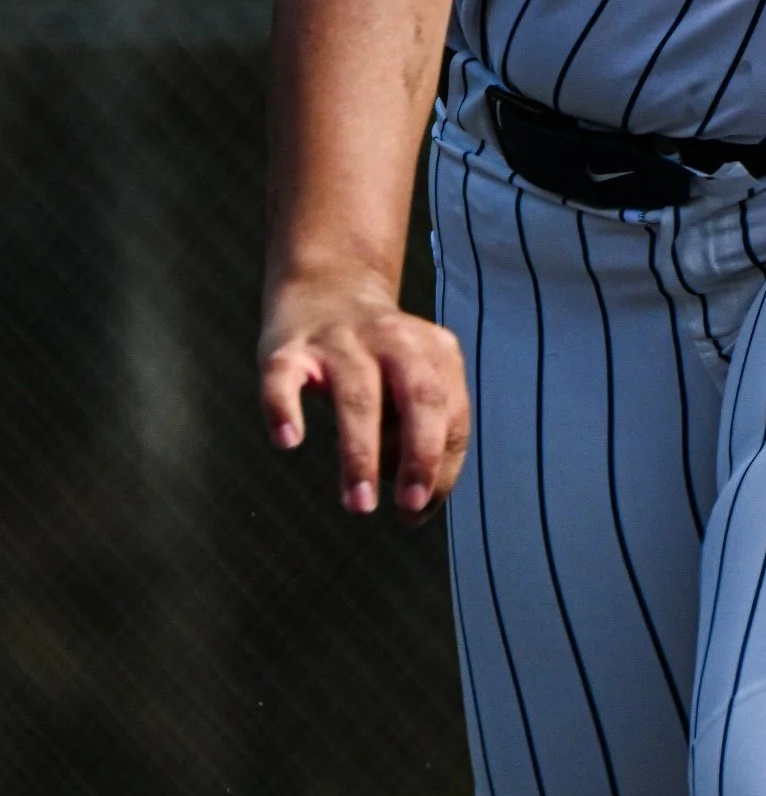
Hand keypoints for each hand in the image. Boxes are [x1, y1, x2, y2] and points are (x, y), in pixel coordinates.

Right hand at [259, 271, 470, 522]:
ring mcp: (340, 341)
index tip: (421, 508)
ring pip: (358, 394)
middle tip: (409, 506)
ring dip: (361, 453)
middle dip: (419, 454)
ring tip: (359, 502)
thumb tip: (418, 508)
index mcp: (432, 349)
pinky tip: (290, 440)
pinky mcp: (290, 349)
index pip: (452, 413)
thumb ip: (418, 432)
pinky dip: (285, 408)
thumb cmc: (376, 358)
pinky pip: (285, 378)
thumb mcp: (411, 378)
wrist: (326, 287)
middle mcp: (392, 339)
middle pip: (420, 395)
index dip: (443, 465)